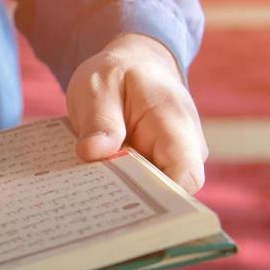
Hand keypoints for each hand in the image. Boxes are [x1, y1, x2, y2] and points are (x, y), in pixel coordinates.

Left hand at [67, 33, 207, 192]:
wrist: (133, 67)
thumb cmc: (118, 74)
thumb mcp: (99, 86)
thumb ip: (99, 119)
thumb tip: (92, 152)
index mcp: (176, 123)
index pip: (186, 176)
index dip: (161, 198)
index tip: (121, 202)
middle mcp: (184, 148)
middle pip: (168, 193)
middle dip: (131, 202)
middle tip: (88, 201)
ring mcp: (171, 160)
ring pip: (151, 194)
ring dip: (119, 196)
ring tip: (83, 192)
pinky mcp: (153, 167)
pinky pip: (138, 188)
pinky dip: (114, 189)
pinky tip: (87, 187)